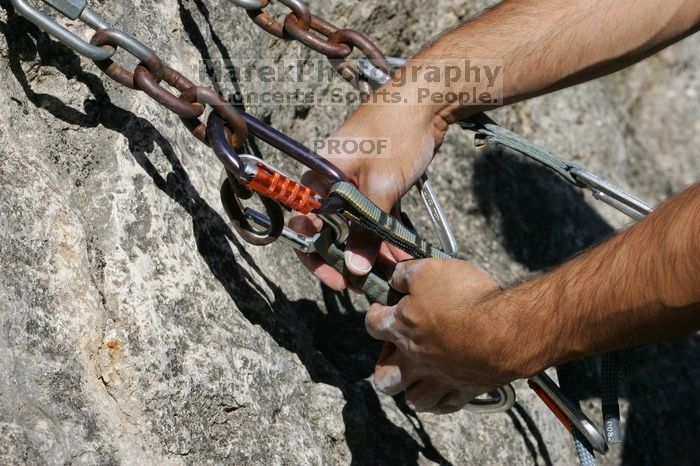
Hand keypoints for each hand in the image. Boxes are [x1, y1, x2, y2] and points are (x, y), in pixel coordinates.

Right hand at [289, 102, 448, 289]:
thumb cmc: (395, 133)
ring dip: (370, 251)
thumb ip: (365, 230)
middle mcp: (332, 182)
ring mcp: (355, 184)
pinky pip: (374, 217)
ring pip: (355, 226)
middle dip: (347, 259)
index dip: (316, 256)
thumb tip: (355, 269)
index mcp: (319, 178)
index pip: (305, 225)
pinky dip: (384, 235)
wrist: (426, 99)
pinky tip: (400, 256)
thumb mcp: (380, 186)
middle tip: (365, 284)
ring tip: (390, 275)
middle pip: (330, 230)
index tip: (337, 280)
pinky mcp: (377, 185)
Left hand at [365, 259, 549, 412]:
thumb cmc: (467, 299)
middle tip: (397, 351)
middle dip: (385, 365)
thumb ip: (406, 274)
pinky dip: (440, 401)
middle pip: (384, 378)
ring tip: (418, 375)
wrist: (507, 329)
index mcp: (402, 329)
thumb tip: (394, 277)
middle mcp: (415, 359)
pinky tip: (443, 389)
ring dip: (411, 389)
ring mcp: (440, 379)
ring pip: (413, 399)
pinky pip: (444, 406)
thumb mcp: (431, 270)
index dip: (374, 314)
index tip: (383, 308)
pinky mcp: (465, 390)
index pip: (372, 325)